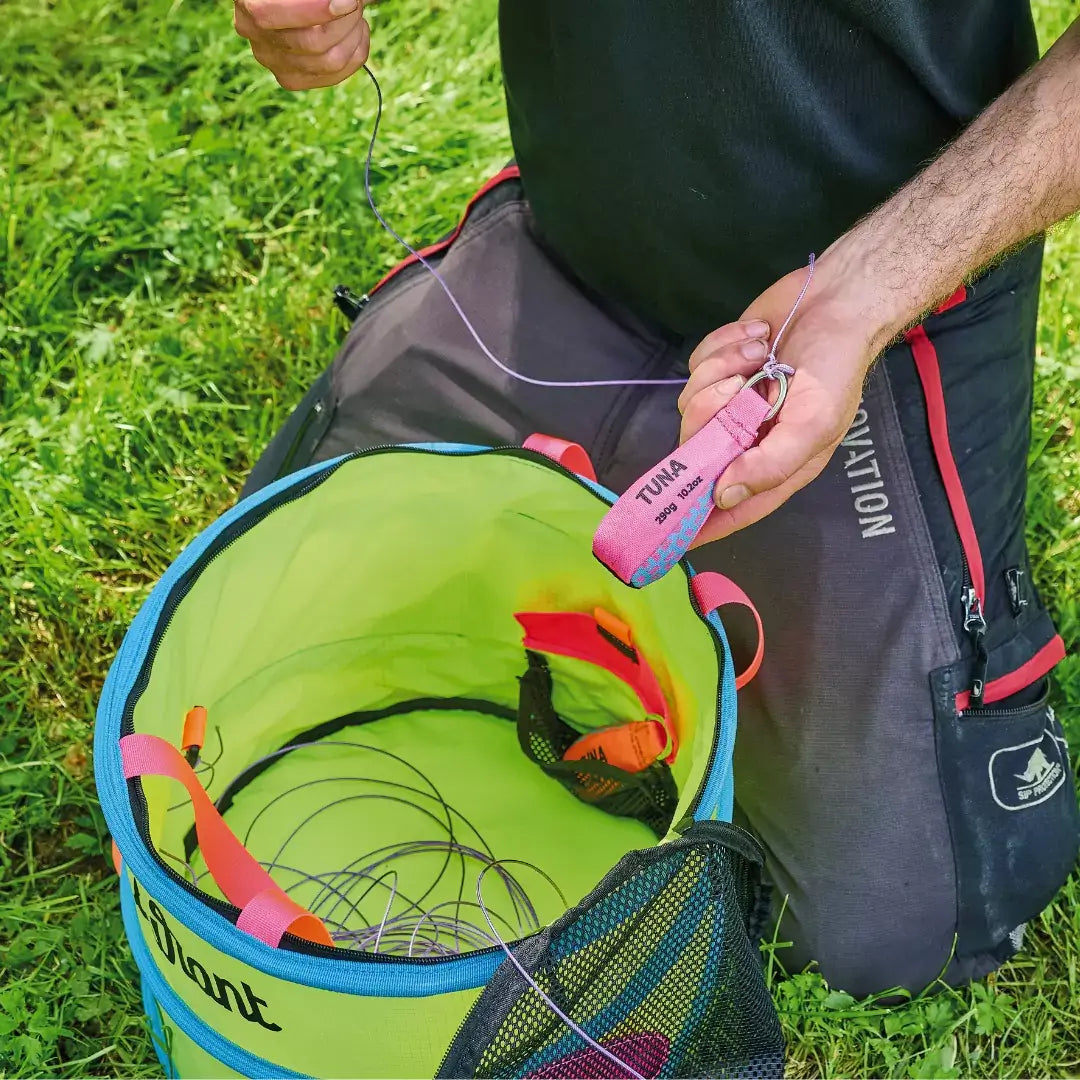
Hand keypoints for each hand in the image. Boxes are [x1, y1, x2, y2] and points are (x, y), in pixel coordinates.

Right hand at [234, 0, 370, 90]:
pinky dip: (356, 51)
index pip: (271, 15)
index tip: (346, 1)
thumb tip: (342, 3)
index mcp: (249, 5)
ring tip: (356, 11)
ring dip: (353, 34)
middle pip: (312, 43)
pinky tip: (356, 30)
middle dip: (345, 20)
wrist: (293, 4)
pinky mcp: (292, 80)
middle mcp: (257, 40)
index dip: (314, 11)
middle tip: (355, 2)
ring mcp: (275, 65)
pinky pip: (336, 74)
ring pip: (329, 62)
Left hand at [678, 255, 896, 546]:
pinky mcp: (719, 367)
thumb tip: (723, 496)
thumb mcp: (815, 423)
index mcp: (774, 464)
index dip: (698, 521)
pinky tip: (756, 338)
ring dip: (724, 368)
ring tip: (761, 352)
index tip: (665, 533)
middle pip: (696, 446)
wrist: (839, 300)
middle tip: (744, 386)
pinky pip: (695, 365)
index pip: (729, 506)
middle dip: (713, 411)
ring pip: (691, 402)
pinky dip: (723, 346)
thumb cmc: (836, 367)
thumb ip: (771, 465)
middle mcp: (747, 439)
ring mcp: (730, 402)